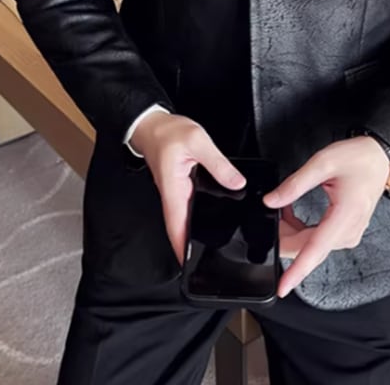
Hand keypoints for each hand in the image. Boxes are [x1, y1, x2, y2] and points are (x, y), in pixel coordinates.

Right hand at [130, 111, 245, 264]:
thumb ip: (218, 163)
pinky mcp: (179, 187)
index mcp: (173, 188)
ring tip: (213, 249)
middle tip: (208, 263)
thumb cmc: (168, 132)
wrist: (152, 124)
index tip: (188, 264)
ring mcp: (175, 192)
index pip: (176, 225)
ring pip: (184, 219)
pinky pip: (188, 207)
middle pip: (180, 228)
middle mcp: (172, 195)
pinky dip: (197, 218)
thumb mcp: (198, 142)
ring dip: (193, 234)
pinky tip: (210, 221)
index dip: (182, 246)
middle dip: (191, 246)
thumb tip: (236, 182)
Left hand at [264, 136, 389, 297]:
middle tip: (269, 215)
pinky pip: (317, 239)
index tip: (282, 287)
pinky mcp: (345, 232)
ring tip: (281, 209)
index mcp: (345, 217)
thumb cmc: (359, 159)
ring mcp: (348, 234)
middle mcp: (348, 232)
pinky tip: (292, 214)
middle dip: (283, 237)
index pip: (315, 251)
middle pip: (307, 248)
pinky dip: (301, 230)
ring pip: (310, 245)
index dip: (296, 271)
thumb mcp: (322, 163)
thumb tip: (271, 201)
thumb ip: (295, 184)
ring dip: (291, 232)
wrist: (380, 158)